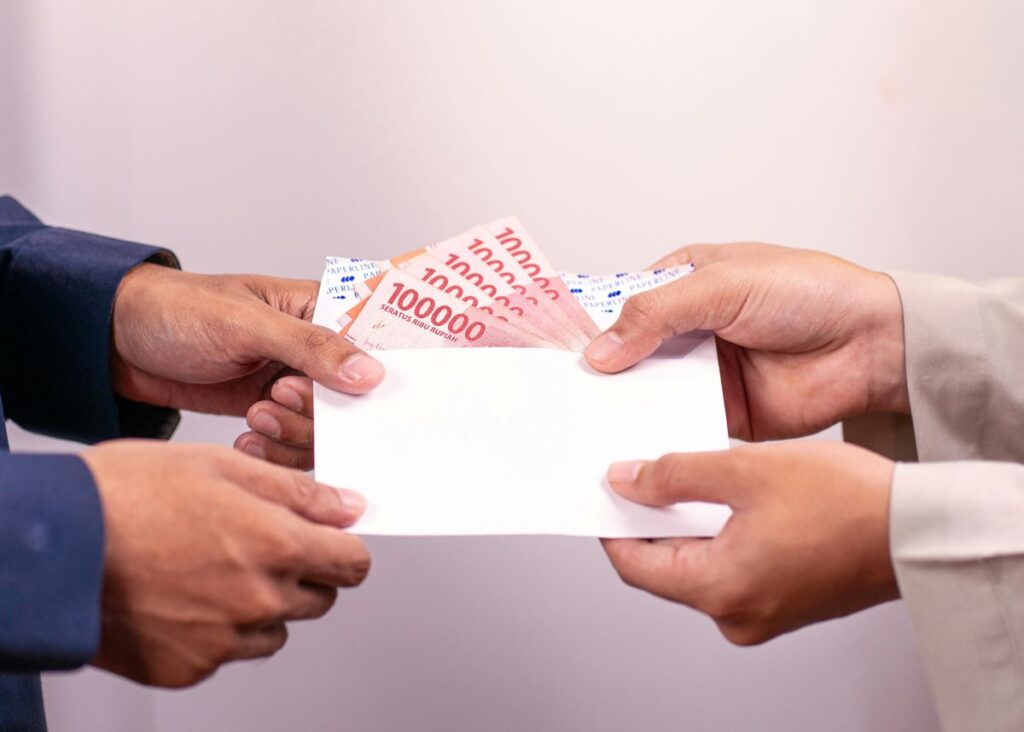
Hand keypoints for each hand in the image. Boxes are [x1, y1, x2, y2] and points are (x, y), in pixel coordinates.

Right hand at [82, 440, 369, 686]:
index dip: (345, 549)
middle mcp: (259, 601)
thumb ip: (296, 491)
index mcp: (277, 547)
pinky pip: (227, 651)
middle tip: (256, 545)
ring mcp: (225, 640)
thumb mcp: (221, 467)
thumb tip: (348, 506)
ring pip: (275, 629)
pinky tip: (183, 596)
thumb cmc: (128, 496)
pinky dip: (217, 629)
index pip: (352, 564)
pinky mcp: (190, 667)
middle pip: (319, 598)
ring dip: (262, 604)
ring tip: (210, 568)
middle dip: (302, 572)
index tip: (329, 541)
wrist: (54, 545)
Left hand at [111, 264, 383, 465]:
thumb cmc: (178, 311)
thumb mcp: (246, 323)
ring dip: (294, 434)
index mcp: (322, 309)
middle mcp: (317, 350)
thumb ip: (311, 347)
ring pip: (328, 430)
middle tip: (278, 395)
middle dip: (319, 411)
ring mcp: (296, 386)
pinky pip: (296, 449)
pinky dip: (275, 453)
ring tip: (256, 416)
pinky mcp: (274, 414)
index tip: (363, 396)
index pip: (377, 342)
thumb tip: (369, 372)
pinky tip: (248, 440)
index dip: (379, 373)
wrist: (118, 344)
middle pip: (356, 398)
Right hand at [584, 244, 908, 439]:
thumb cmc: (809, 293)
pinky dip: (654, 436)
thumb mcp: (722, 286)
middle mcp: (687, 330)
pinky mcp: (720, 413)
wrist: (871, 345)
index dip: (583, 326)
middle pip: (625, 354)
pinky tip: (626, 449)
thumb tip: (599, 351)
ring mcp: (702, 373)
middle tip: (554, 398)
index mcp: (682, 283)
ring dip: (620, 408)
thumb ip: (655, 315)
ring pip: (646, 393)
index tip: (546, 352)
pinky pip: (677, 426)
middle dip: (595, 375)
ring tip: (576, 429)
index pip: (618, 305)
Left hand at [602, 442, 897, 644]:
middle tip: (644, 473)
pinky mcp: (784, 603)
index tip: (605, 490)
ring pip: (699, 565)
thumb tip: (623, 481)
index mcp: (719, 589)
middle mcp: (736, 615)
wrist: (920, 528)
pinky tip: (728, 498)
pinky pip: (731, 570)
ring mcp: (762, 614)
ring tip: (688, 477)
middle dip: (652, 520)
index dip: (612, 524)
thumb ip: (674, 475)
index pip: (634, 564)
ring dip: (688, 525)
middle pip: (665, 567)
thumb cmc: (846, 501)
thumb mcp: (744, 469)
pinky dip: (720, 536)